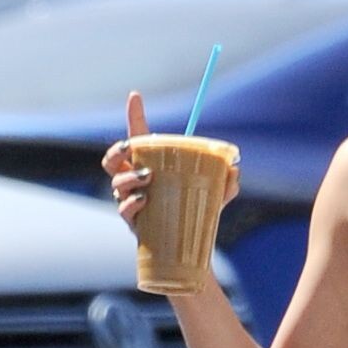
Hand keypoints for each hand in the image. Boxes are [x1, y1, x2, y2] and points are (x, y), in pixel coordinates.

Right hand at [100, 90, 242, 232]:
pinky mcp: (134, 223)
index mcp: (151, 167)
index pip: (138, 138)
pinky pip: (124, 209)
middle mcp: (135, 183)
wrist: (189, 250)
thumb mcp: (215, 196)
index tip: (135, 96)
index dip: (134, 115)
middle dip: (116, 151)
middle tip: (131, 149)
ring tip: (148, 178)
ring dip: (128, 177)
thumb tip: (234, 169)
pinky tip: (144, 200)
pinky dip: (131, 203)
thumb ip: (224, 182)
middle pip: (112, 160)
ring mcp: (132, 202)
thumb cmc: (196, 215)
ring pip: (116, 183)